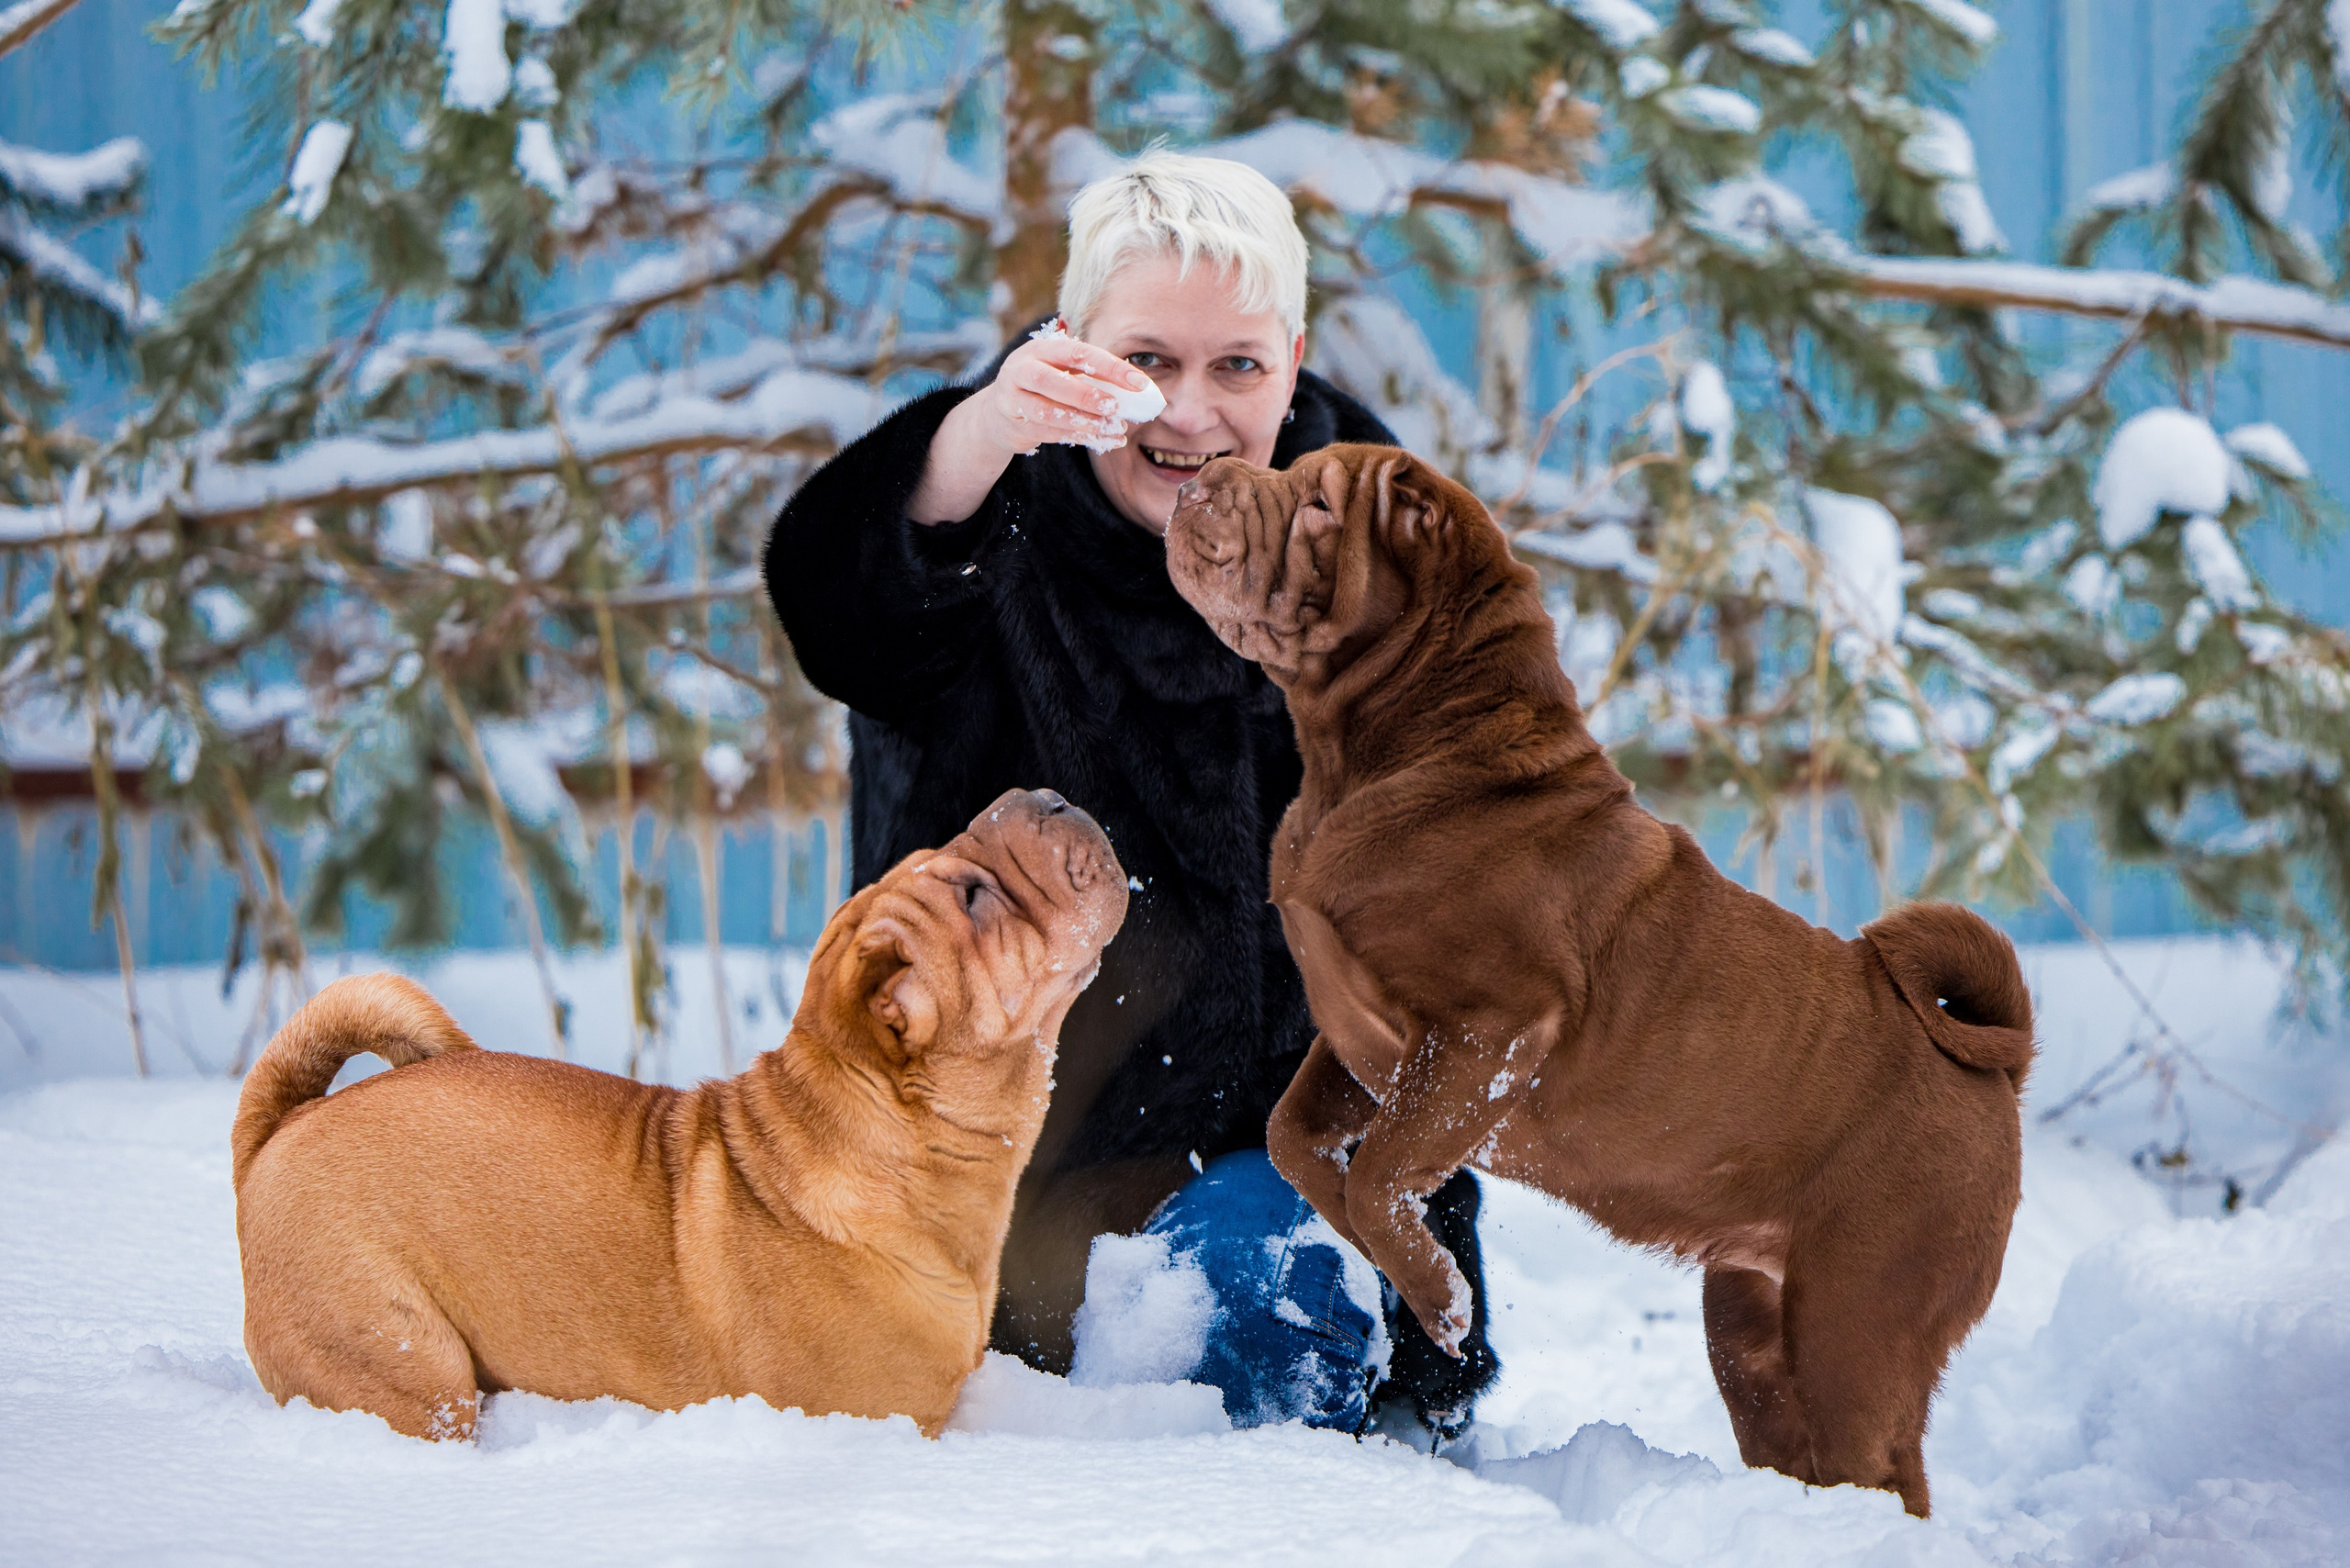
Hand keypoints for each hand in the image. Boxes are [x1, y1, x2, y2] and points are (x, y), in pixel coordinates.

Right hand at [966, 326, 1157, 456]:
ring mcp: (1013, 397)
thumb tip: (1137, 387)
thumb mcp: (1060, 369)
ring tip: (1115, 428)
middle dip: (1086, 395)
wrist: (999, 412)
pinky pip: (1047, 432)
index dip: (1109, 367)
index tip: (1139, 383)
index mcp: (1040, 348)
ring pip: (1047, 412)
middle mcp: (1021, 369)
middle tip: (1116, 408)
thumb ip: (1090, 374)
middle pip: (1050, 380)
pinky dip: (1078, 437)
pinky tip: (1104, 439)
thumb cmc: (1042, 386)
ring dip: (1083, 422)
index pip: (1077, 352)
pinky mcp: (1014, 423)